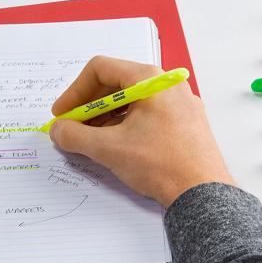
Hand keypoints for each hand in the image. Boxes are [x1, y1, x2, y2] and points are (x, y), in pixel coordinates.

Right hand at [49, 56, 234, 207]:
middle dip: (90, 107)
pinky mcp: (188, 123)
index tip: (62, 115)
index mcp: (150, 80)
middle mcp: (168, 85)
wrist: (202, 192)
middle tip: (73, 128)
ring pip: (135, 102)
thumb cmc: (161, 164)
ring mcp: (182, 104)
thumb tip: (59, 130)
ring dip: (108, 118)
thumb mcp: (109, 149)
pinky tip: (119, 146)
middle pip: (118, 84)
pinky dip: (129, 126)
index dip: (75, 92)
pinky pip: (151, 115)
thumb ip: (75, 135)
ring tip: (93, 141)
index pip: (101, 69)